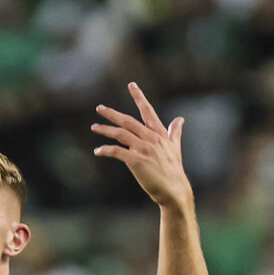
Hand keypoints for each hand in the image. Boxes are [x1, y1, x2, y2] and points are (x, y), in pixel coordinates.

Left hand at [93, 83, 191, 210]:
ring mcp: (144, 149)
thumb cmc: (173, 170)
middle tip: (99, 108)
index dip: (139, 97)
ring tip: (94, 127)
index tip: (131, 85)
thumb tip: (180, 119)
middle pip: (128, 121)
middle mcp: (151, 138)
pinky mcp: (137, 161)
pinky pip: (117, 152)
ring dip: (105, 130)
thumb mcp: (175, 147)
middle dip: (112, 113)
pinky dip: (106, 150)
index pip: (148, 111)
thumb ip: (175, 132)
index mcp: (160, 134)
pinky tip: (97, 151)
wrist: (174, 189)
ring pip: (121, 134)